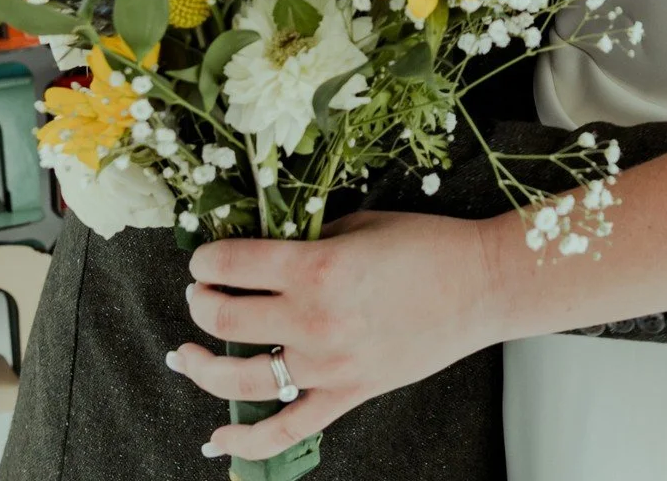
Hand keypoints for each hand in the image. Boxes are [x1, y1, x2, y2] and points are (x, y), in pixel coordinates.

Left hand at [167, 211, 495, 462]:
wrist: (479, 285)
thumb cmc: (425, 245)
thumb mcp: (357, 224)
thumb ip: (306, 240)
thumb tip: (262, 251)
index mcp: (316, 265)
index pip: (233, 264)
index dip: (206, 260)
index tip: (202, 260)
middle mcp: (314, 319)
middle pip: (228, 319)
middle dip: (200, 304)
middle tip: (198, 294)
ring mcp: (329, 365)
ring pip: (243, 380)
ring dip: (203, 367)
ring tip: (187, 354)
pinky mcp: (348, 395)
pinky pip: (287, 430)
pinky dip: (247, 442)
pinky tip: (218, 439)